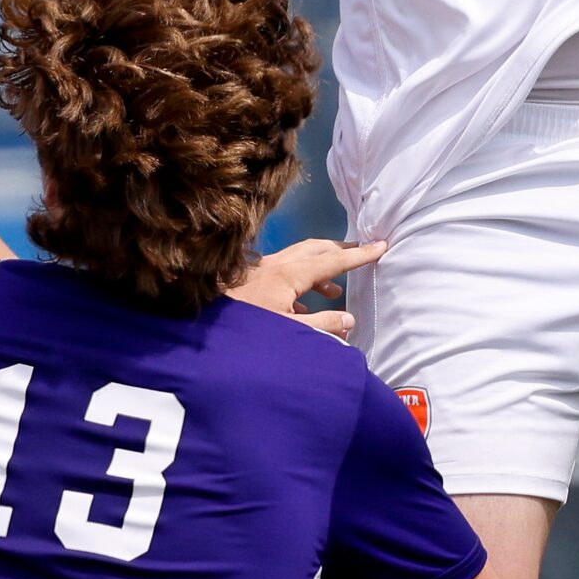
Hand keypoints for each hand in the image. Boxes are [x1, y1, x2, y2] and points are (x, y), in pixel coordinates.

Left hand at [230, 238, 385, 341]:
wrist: (197, 331)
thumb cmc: (244, 332)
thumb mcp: (288, 333)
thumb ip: (321, 326)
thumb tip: (349, 319)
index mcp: (288, 274)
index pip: (332, 261)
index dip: (359, 256)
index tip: (381, 245)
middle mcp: (275, 264)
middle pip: (315, 249)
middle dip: (340, 251)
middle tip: (362, 253)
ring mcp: (259, 270)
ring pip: (298, 259)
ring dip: (320, 268)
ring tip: (335, 290)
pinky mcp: (248, 280)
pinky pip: (284, 273)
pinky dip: (300, 282)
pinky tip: (302, 305)